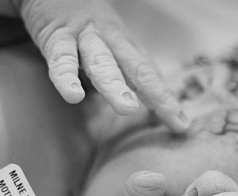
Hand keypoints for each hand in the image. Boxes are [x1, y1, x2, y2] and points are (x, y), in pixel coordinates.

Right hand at [17, 0, 188, 131]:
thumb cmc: (83, 26)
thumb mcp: (110, 47)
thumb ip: (126, 76)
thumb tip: (150, 110)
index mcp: (126, 46)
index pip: (151, 76)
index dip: (166, 101)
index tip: (181, 126)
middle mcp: (111, 40)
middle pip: (138, 69)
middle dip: (156, 94)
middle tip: (170, 115)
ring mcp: (85, 37)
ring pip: (102, 63)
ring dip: (116, 86)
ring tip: (127, 108)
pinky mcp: (56, 36)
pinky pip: (62, 59)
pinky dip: (67, 77)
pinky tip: (74, 95)